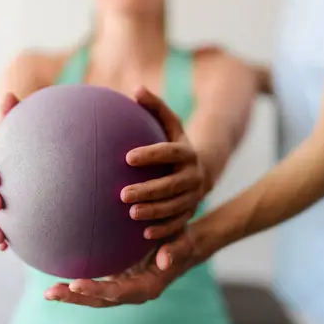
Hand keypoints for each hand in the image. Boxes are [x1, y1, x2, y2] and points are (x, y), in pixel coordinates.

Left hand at [44, 228, 199, 306]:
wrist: (180, 244)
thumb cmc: (182, 240)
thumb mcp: (183, 242)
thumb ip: (176, 250)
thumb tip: (164, 260)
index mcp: (147, 287)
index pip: (119, 292)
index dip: (98, 290)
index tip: (76, 284)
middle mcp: (132, 291)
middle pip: (101, 299)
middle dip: (76, 298)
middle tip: (51, 292)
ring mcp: (123, 286)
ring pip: (95, 295)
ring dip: (71, 295)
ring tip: (48, 291)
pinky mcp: (116, 277)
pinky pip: (95, 283)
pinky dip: (77, 284)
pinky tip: (59, 276)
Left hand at [120, 87, 206, 239]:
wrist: (201, 172)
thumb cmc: (176, 146)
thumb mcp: (171, 125)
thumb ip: (156, 108)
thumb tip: (136, 88)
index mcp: (187, 153)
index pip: (169, 152)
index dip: (150, 154)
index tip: (127, 156)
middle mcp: (192, 176)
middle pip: (171, 184)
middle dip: (148, 189)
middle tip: (122, 193)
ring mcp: (192, 196)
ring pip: (174, 206)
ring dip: (153, 211)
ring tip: (130, 213)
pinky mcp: (189, 213)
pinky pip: (177, 224)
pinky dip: (162, 229)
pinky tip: (142, 234)